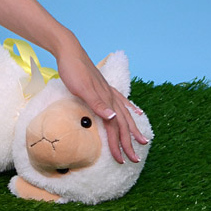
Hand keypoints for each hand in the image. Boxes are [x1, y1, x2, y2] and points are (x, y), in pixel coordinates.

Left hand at [54, 36, 148, 164]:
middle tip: (134, 159)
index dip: (118, 144)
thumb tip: (114, 118)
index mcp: (106, 99)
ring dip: (132, 129)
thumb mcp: (82, 88)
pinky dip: (130, 108)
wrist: (69, 51)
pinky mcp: (104, 86)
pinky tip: (136, 112)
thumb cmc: (72, 70)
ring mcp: (108, 91)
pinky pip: (122, 101)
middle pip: (122, 124)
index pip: (115, 127)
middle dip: (128, 143)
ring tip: (141, 140)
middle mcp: (110, 96)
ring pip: (124, 114)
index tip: (121, 160)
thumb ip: (98, 103)